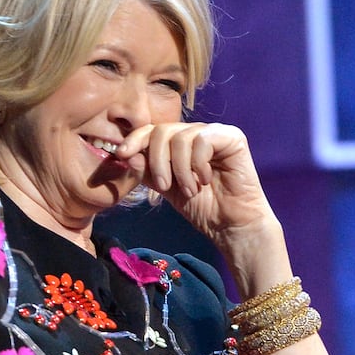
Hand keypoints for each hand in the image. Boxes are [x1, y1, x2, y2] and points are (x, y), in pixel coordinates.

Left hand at [116, 122, 279, 251]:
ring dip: (180, 169)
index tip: (122, 154)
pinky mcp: (232, 137)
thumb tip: (125, 154)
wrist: (230, 225)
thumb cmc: (201, 206)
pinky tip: (205, 179)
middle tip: (165, 186)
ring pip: (180, 137)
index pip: (152, 129)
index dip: (135, 139)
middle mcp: (196, 132)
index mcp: (180, 141)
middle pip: (163, 130)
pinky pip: (202, 140)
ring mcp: (215, 132)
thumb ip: (146, 169)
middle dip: (157, 161)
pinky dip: (198, 164)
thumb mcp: (165, 187)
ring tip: (190, 189)